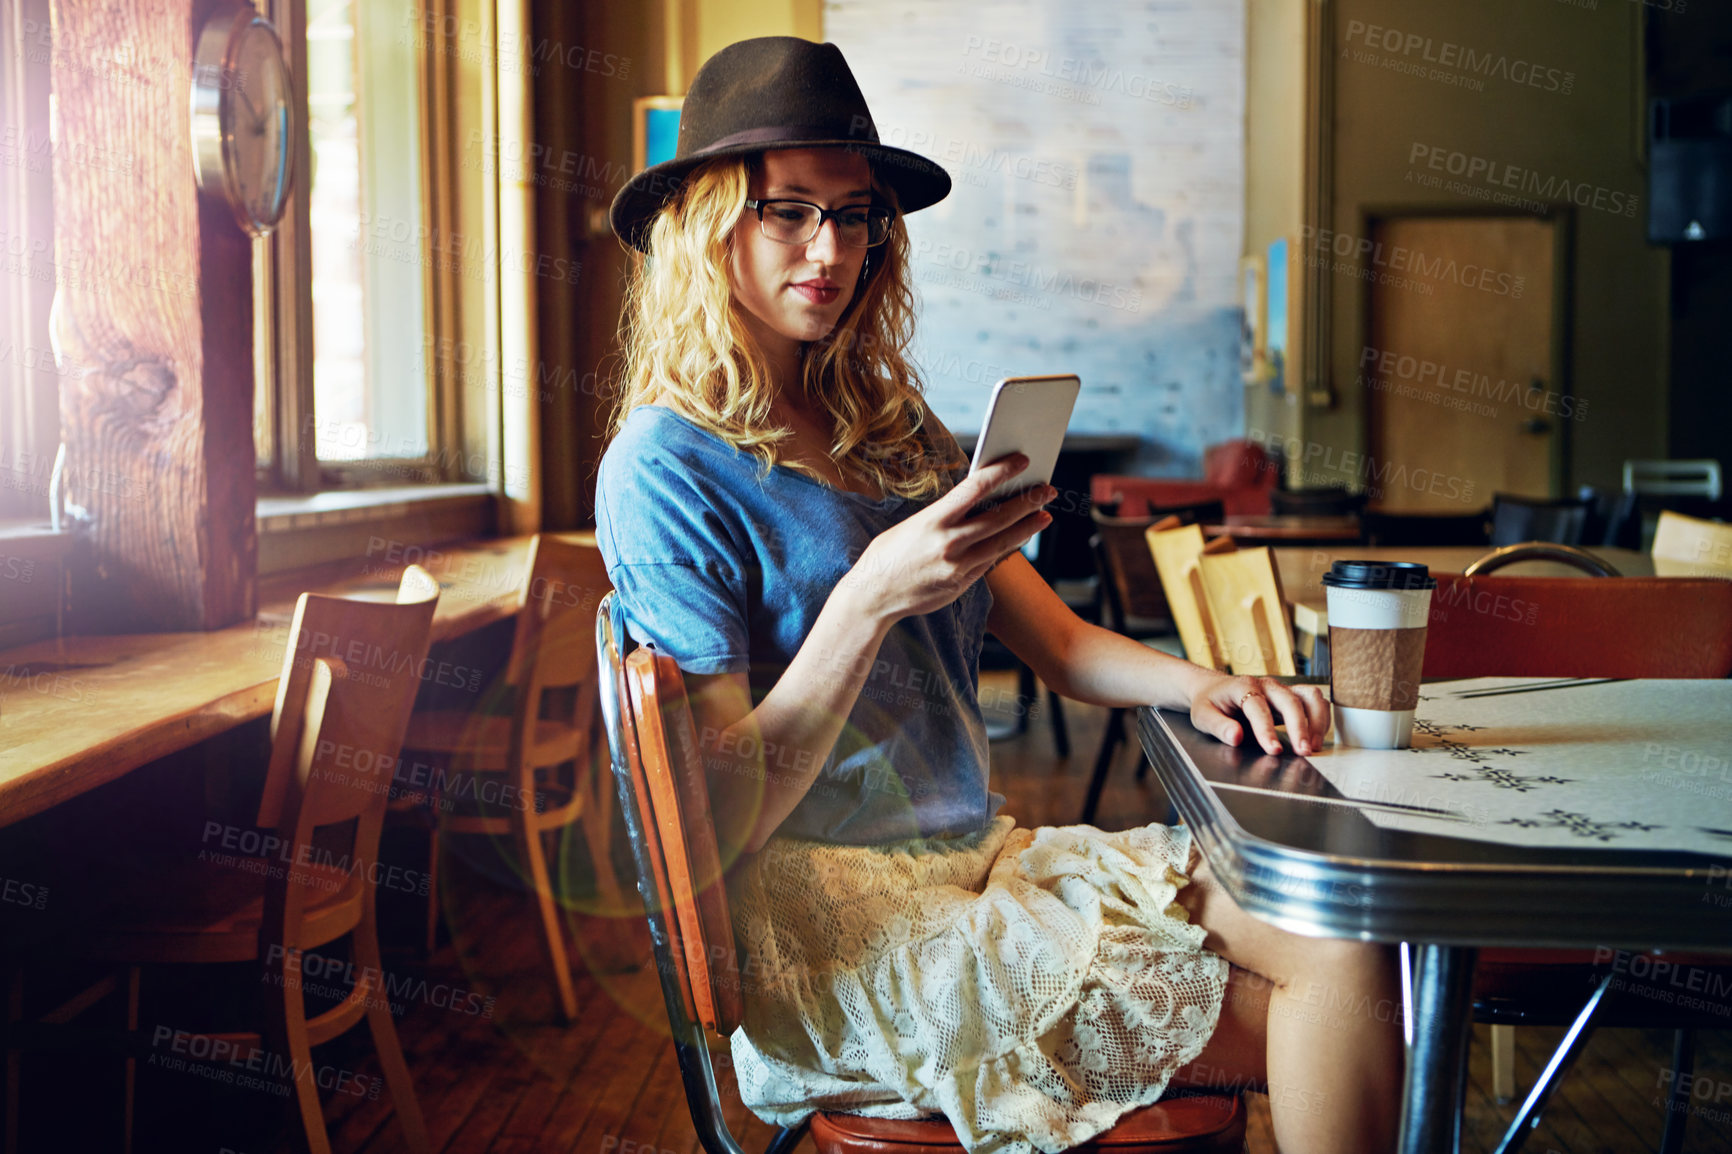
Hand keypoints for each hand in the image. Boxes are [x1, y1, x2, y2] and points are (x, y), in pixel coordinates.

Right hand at [839, 453, 1053, 623]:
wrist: (872, 597)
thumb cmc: (887, 555)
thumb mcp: (911, 526)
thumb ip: (943, 516)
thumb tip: (973, 503)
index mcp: (933, 520)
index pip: (976, 488)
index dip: (1002, 471)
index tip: (1022, 460)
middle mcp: (948, 543)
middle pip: (999, 517)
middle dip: (1027, 501)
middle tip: (1047, 490)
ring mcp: (957, 567)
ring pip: (1002, 543)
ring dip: (1027, 527)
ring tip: (1045, 515)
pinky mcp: (961, 584)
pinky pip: (989, 563)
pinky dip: (1005, 548)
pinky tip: (1018, 539)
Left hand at [1191, 675, 1330, 755]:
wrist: (1213, 688)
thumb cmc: (1209, 702)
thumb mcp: (1203, 715)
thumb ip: (1218, 726)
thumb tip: (1235, 737)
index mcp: (1242, 686)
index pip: (1258, 707)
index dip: (1267, 729)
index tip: (1274, 750)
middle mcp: (1266, 685)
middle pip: (1290, 700)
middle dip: (1299, 727)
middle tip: (1303, 752)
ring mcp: (1281, 689)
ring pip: (1310, 696)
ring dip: (1316, 721)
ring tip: (1312, 746)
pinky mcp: (1291, 697)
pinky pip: (1314, 702)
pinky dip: (1320, 719)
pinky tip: (1315, 738)